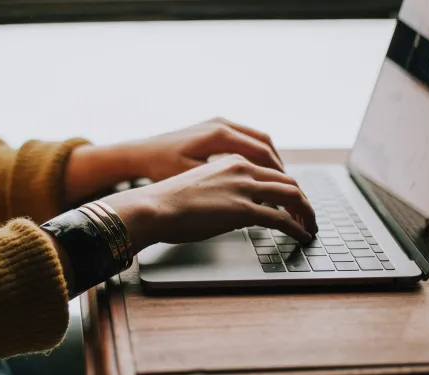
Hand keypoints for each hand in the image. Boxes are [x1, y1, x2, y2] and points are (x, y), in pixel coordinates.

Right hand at [102, 155, 316, 252]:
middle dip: (303, 200)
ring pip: (291, 196)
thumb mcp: (199, 186)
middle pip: (287, 181)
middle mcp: (242, 169)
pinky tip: (301, 236)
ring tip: (310, 227)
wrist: (153, 207)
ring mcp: (244, 188)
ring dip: (306, 213)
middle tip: (308, 215)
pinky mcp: (243, 209)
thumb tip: (233, 209)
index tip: (292, 202)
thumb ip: (222, 190)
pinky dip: (297, 227)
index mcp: (231, 161)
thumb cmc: (167, 201)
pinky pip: (282, 218)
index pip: (271, 171)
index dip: (287, 188)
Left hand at [118, 117, 283, 181]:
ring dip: (269, 160)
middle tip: (289, 188)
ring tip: (277, 181)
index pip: (262, 152)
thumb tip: (254, 197)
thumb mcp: (193, 179)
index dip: (278, 174)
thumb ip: (224, 184)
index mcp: (219, 135)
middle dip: (279, 167)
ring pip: (257, 139)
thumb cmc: (161, 168)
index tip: (287, 191)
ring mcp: (218, 123)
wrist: (140, 153)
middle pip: (264, 143)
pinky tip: (257, 172)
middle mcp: (222, 124)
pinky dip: (256, 154)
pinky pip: (245, 138)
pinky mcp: (213, 127)